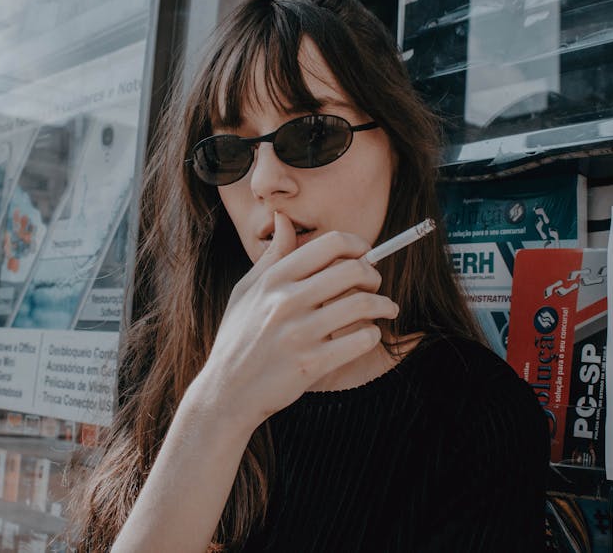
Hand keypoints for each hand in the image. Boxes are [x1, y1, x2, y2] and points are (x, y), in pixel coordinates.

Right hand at [191, 211, 398, 427]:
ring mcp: (299, 333)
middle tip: (376, 284)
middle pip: (352, 270)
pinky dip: (373, 335)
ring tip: (387, 309)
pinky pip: (360, 340)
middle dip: (374, 275)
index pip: (330, 244)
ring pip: (362, 304)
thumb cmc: (238, 338)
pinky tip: (370, 335)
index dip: (358, 244)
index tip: (365, 254)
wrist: (226, 392)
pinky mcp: (311, 363)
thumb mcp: (246, 291)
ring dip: (383, 305)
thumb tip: (284, 220)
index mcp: (274, 279)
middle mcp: (287, 301)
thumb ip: (272, 256)